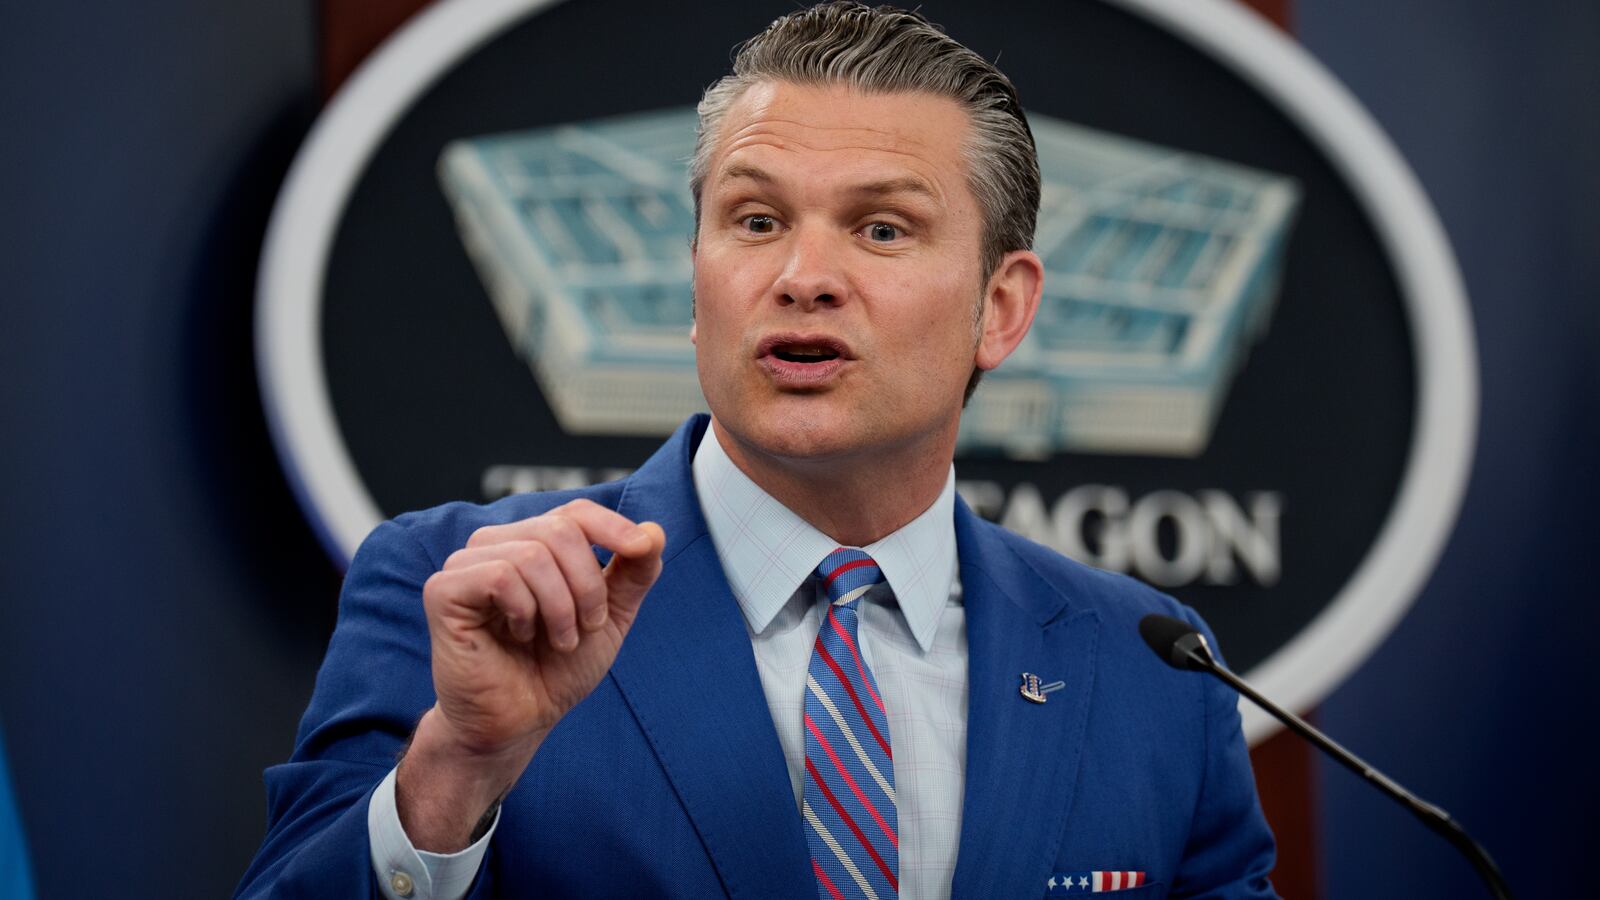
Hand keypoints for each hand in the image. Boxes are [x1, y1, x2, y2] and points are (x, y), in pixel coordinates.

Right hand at [397, 499, 665, 849]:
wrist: (519, 721)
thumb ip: (633, 574)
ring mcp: (466, 564)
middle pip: (560, 530)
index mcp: (533, 543)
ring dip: (560, 606)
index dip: (612, 526)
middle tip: (588, 627)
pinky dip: (525, 610)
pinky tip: (520, 636)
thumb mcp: (609, 617)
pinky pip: (500, 575)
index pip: (575, 513)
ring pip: (533, 554)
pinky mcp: (444, 590)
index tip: (641, 550)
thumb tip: (653, 531)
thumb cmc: (556, 669)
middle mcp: (497, 544)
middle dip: (588, 585)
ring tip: (559, 640)